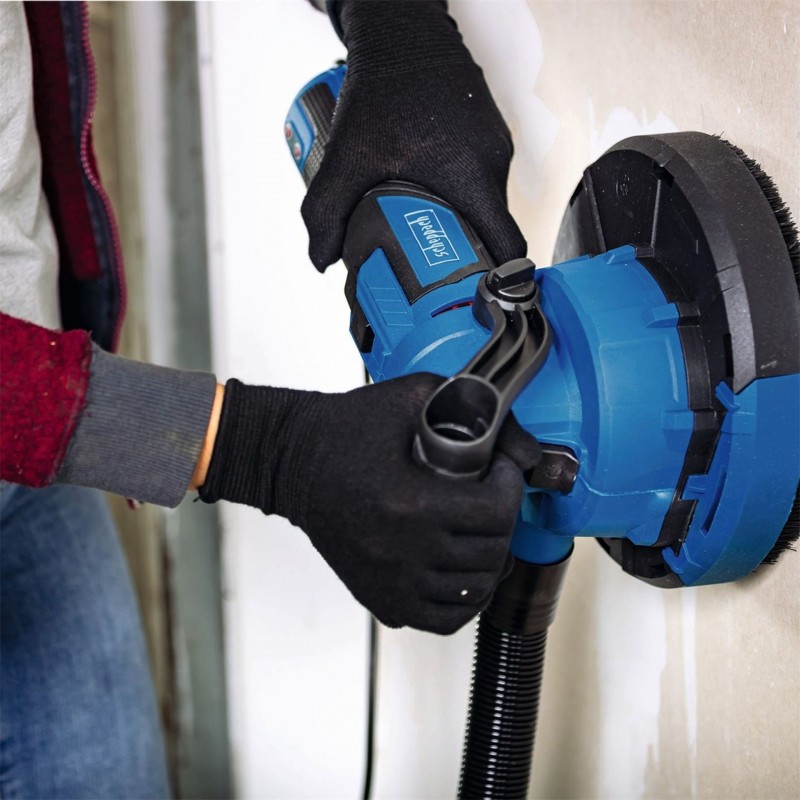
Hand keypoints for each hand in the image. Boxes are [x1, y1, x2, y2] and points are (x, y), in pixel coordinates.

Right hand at [198, 373, 539, 633]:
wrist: (289, 461)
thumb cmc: (344, 428)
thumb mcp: (412, 397)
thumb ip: (478, 412)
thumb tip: (528, 451)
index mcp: (409, 503)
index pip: (494, 512)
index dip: (511, 487)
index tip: (501, 471)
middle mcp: (400, 552)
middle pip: (491, 554)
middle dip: (504, 520)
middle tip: (492, 497)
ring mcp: (389, 583)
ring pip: (473, 591)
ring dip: (490, 560)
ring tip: (481, 532)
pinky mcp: (378, 598)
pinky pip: (443, 620)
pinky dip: (464, 600)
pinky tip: (463, 570)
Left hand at [302, 0, 525, 270]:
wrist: (402, 30)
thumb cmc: (381, 88)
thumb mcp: (345, 157)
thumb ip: (326, 213)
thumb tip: (322, 261)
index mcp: (472, 177)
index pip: (506, 247)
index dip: (494, 280)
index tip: (472, 297)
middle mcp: (493, 164)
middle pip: (489, 231)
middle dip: (461, 254)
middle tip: (426, 268)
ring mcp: (495, 147)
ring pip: (483, 206)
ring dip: (454, 222)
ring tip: (417, 227)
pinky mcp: (488, 136)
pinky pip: (478, 181)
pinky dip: (455, 195)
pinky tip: (422, 191)